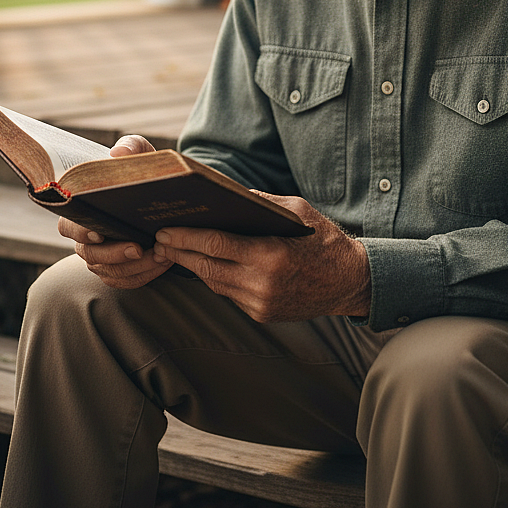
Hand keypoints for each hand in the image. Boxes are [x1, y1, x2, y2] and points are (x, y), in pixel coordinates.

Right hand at [57, 133, 170, 288]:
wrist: (161, 191)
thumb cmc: (142, 171)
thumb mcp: (140, 153)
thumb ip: (130, 148)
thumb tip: (117, 154)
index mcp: (83, 209)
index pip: (68, 225)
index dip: (79, 231)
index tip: (98, 233)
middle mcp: (87, 237)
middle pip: (89, 255)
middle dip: (113, 254)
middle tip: (137, 248)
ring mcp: (102, 256)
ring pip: (109, 272)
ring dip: (135, 267)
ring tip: (161, 254)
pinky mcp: (120, 269)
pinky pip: (125, 281)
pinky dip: (144, 275)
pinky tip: (164, 262)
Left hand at [151, 193, 371, 323]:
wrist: (350, 283)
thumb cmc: (325, 240)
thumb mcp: (298, 211)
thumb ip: (262, 202)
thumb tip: (226, 193)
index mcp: (271, 256)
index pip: (216, 246)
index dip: (186, 238)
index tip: (165, 230)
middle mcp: (262, 284)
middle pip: (206, 267)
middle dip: (179, 253)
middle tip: (158, 240)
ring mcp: (260, 303)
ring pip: (214, 282)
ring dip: (192, 266)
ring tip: (173, 250)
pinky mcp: (261, 314)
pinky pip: (228, 293)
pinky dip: (214, 277)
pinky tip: (202, 264)